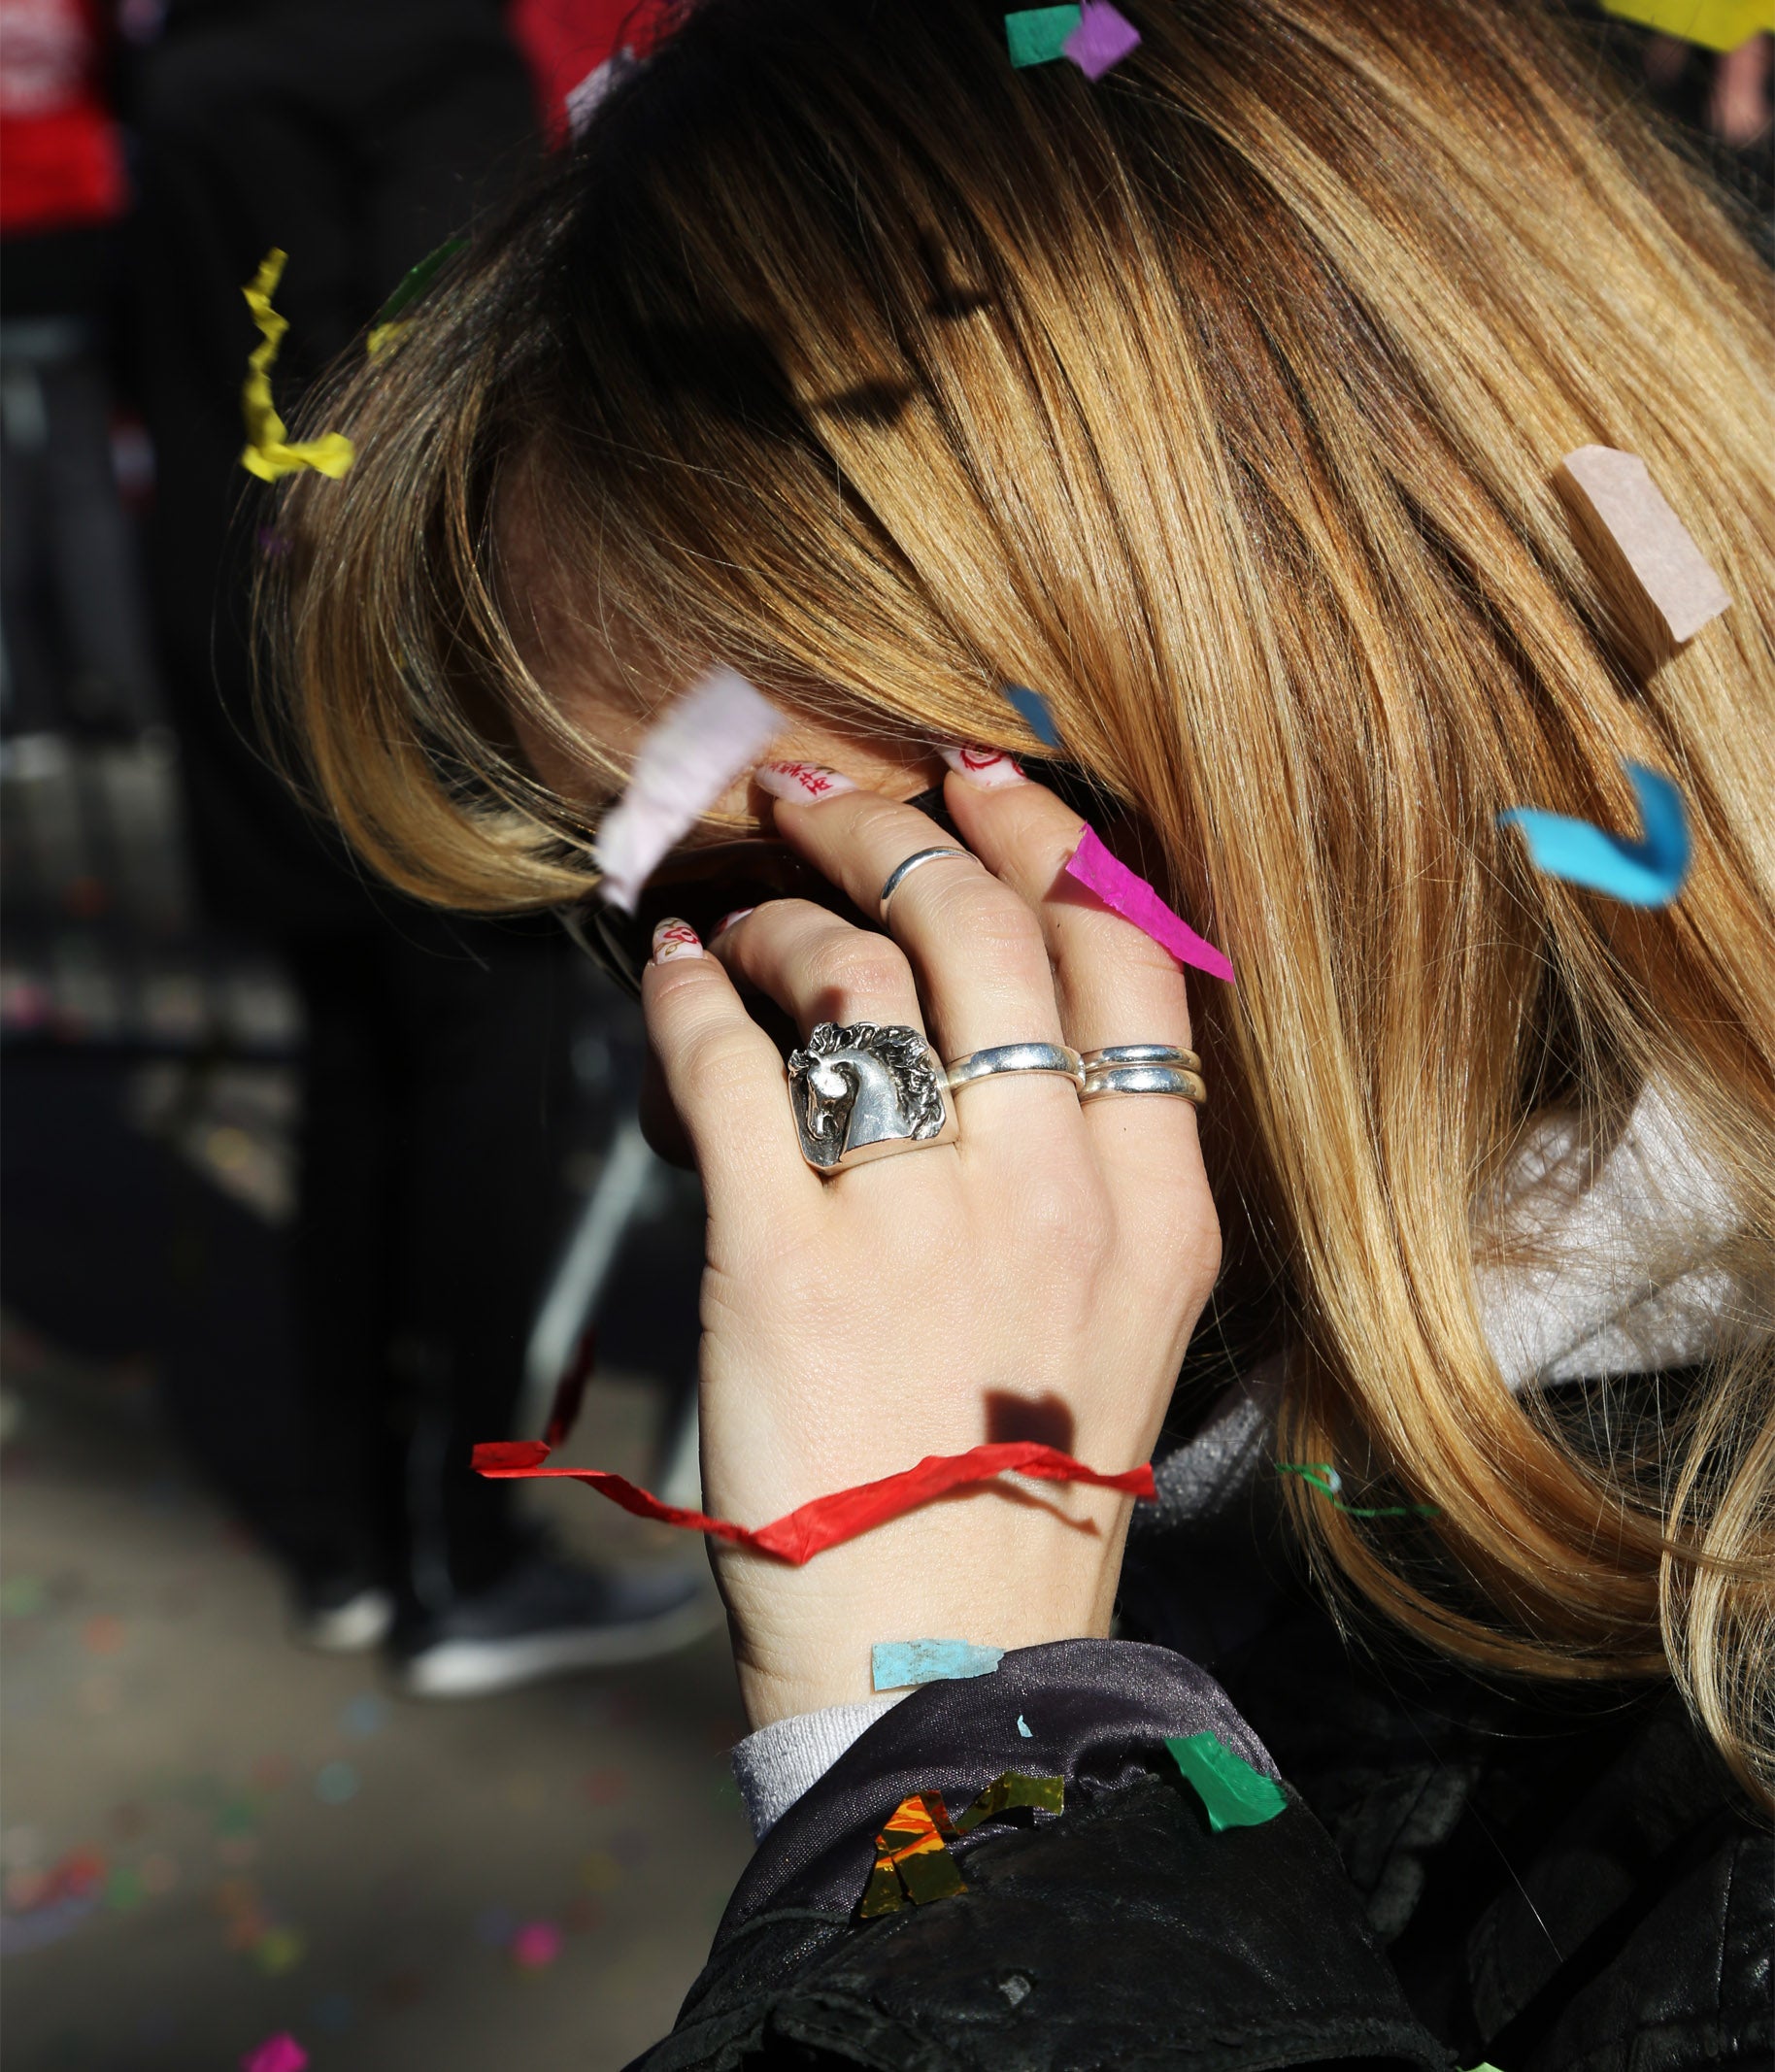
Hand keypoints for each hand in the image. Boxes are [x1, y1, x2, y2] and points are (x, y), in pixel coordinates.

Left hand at [640, 757, 1220, 1726]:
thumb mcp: (1121, 1318)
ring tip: (753, 926)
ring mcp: (923, 1228)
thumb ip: (1093, 1167)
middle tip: (830, 800)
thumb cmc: (1020, 1483)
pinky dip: (691, 997)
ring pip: (859, 977)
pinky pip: (732, 1067)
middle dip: (898, 828)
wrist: (940, 1656)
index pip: (1125, 958)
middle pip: (985, 931)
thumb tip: (987, 1012)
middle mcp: (1055, 1195)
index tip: (985, 785)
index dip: (1049, 844)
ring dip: (791, 919)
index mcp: (1154, 1207)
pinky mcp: (784, 1266)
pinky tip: (677, 974)